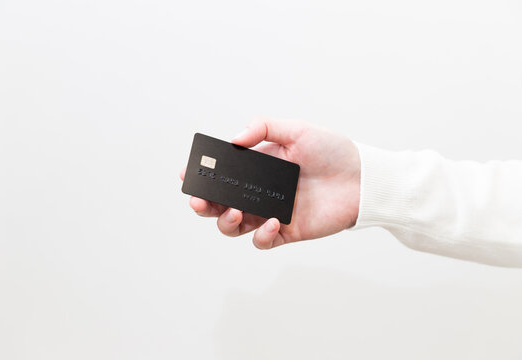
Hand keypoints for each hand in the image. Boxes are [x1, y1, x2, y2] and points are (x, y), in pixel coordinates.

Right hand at [179, 118, 360, 248]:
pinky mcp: (287, 231)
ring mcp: (271, 212)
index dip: (203, 176)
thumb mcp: (297, 130)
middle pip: (221, 204)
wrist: (363, 179)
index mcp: (259, 168)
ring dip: (226, 222)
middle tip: (199, 201)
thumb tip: (234, 139)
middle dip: (204, 204)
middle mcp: (260, 192)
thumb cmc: (333, 152)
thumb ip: (265, 128)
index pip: (223, 174)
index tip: (188, 174)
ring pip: (235, 226)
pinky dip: (260, 235)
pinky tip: (271, 222)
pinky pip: (263, 241)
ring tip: (235, 211)